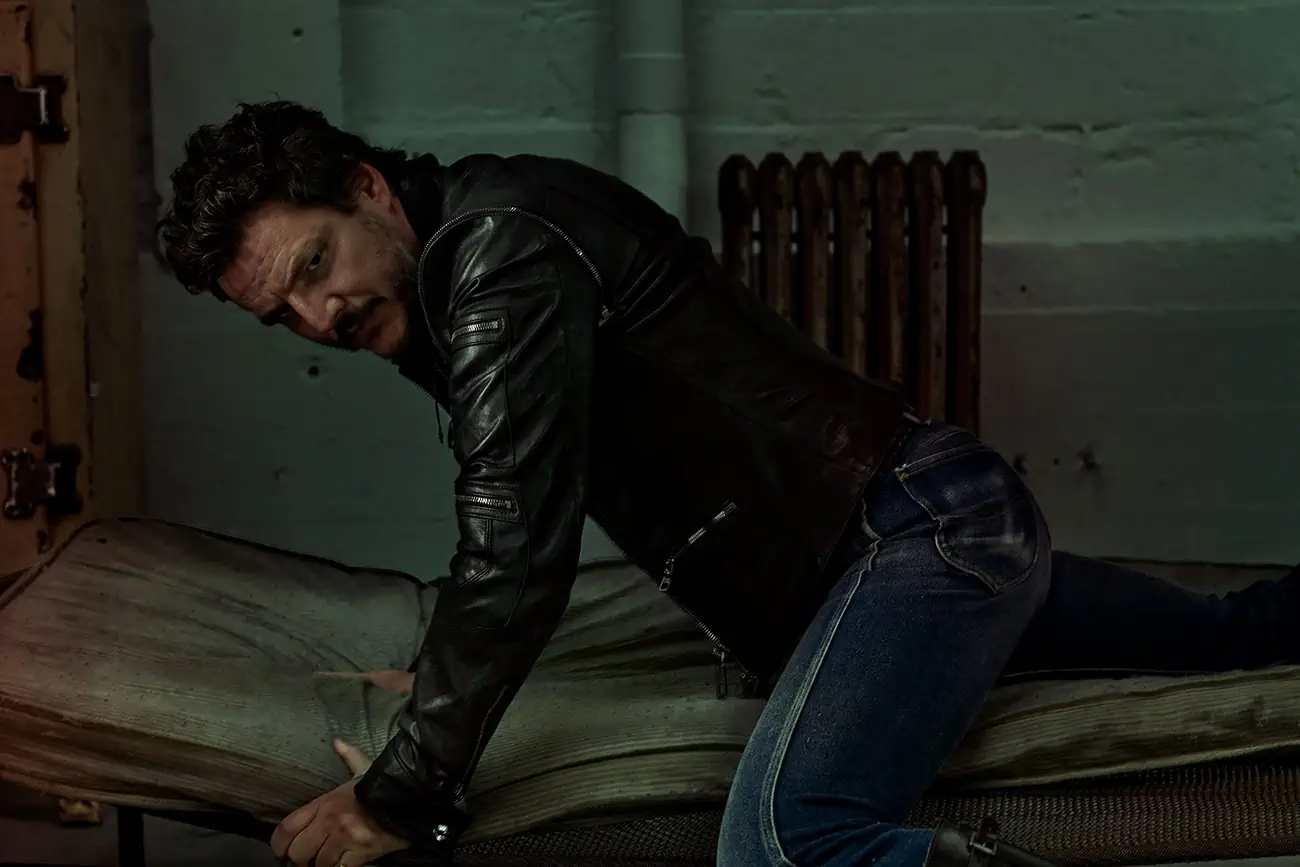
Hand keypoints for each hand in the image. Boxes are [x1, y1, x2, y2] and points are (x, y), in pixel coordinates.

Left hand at [270, 739, 409, 866]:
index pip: (287, 827)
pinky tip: (343, 861)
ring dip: (321, 864)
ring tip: (327, 858)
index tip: (282, 851)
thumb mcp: (364, 769)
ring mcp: (345, 838)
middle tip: (308, 857)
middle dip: (300, 858)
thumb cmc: (384, 785)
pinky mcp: (360, 853)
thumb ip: (348, 757)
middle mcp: (331, 820)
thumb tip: (337, 742)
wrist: (413, 798)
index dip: (278, 844)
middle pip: (297, 852)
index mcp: (326, 801)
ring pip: (318, 864)